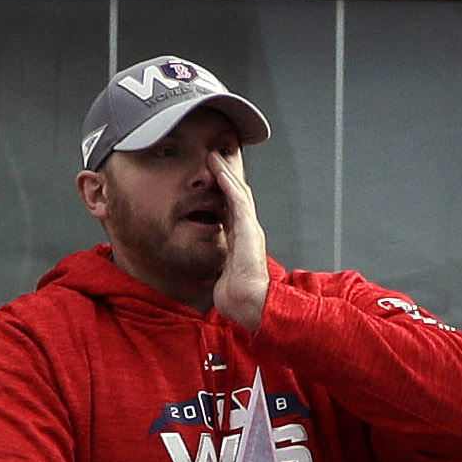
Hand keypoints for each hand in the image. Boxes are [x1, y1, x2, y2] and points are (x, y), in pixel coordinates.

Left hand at [213, 155, 272, 330]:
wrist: (251, 303)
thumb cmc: (237, 297)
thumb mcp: (222, 277)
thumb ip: (218, 269)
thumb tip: (210, 274)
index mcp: (240, 241)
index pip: (230, 211)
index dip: (221, 195)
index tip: (211, 182)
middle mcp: (247, 231)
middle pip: (235, 197)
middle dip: (224, 177)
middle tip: (213, 160)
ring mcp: (249, 228)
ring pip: (237, 193)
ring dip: (225, 174)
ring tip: (214, 157)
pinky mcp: (248, 228)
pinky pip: (238, 200)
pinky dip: (228, 184)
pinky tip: (220, 172)